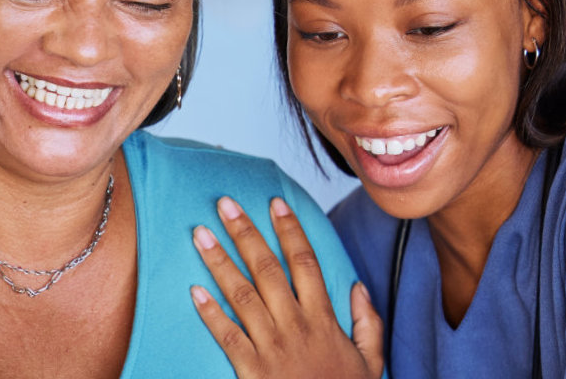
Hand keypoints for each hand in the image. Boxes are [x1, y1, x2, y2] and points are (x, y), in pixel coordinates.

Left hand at [190, 197, 384, 378]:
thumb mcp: (370, 361)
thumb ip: (367, 322)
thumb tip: (356, 286)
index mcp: (324, 320)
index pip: (305, 262)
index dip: (289, 230)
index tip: (274, 203)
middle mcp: (296, 327)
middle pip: (267, 269)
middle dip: (245, 233)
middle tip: (225, 204)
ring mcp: (271, 348)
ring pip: (242, 295)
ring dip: (220, 262)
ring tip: (200, 234)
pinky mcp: (251, 371)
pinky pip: (227, 337)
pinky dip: (210, 313)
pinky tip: (194, 290)